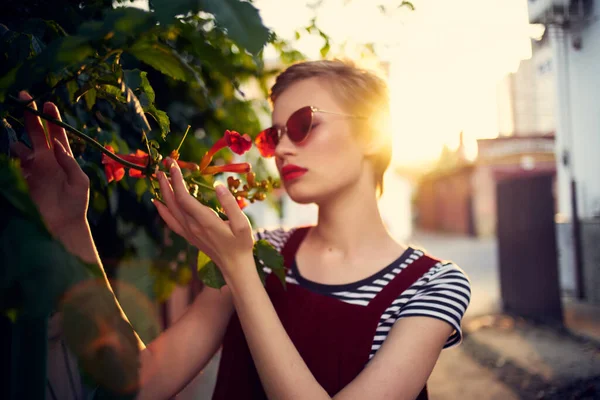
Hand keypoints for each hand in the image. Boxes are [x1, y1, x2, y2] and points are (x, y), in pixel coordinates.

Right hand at [11, 92, 89, 238]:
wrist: (62, 227)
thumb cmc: (75, 204)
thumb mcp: (79, 181)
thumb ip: (69, 162)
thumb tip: (57, 145)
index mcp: (62, 158)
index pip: (56, 134)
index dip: (51, 118)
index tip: (47, 103)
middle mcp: (45, 160)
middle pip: (36, 134)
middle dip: (30, 117)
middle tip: (23, 98)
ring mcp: (30, 169)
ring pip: (20, 148)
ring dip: (20, 144)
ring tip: (27, 153)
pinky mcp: (20, 180)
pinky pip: (12, 165)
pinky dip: (11, 159)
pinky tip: (16, 158)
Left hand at [152, 160, 253, 277]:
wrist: (234, 266)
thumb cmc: (241, 244)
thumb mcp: (242, 224)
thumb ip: (230, 204)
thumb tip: (218, 186)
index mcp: (205, 221)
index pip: (184, 198)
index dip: (177, 181)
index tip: (174, 166)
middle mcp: (192, 226)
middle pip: (173, 201)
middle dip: (167, 182)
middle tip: (163, 165)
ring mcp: (189, 232)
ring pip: (170, 210)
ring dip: (163, 192)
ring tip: (159, 177)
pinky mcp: (189, 236)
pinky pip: (171, 221)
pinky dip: (162, 210)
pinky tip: (157, 202)